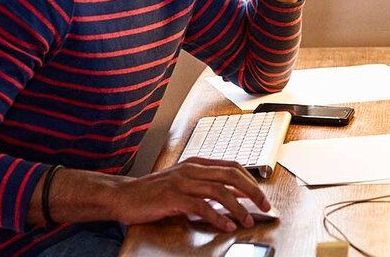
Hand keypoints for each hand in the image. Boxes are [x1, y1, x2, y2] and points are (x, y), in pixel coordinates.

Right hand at [108, 157, 270, 231]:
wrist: (124, 196)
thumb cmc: (153, 192)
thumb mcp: (183, 184)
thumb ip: (205, 186)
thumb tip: (233, 196)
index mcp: (196, 164)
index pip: (232, 166)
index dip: (251, 181)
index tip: (262, 196)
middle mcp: (191, 169)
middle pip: (232, 175)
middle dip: (252, 192)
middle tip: (264, 207)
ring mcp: (182, 181)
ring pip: (219, 191)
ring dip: (238, 208)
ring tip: (246, 221)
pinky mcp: (173, 197)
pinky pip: (201, 206)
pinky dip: (217, 217)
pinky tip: (226, 226)